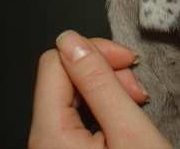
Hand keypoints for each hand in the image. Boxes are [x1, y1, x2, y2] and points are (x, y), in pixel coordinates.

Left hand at [28, 30, 171, 148]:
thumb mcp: (129, 131)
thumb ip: (99, 83)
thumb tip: (73, 41)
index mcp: (51, 136)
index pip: (55, 62)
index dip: (93, 52)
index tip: (126, 62)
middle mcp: (43, 142)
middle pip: (62, 76)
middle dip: (104, 72)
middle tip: (136, 90)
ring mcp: (52, 147)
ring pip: (72, 91)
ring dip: (107, 88)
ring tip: (135, 103)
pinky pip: (76, 111)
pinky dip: (103, 105)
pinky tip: (124, 114)